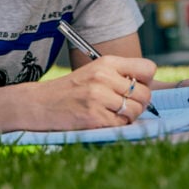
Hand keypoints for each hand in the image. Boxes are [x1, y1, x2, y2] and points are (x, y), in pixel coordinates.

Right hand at [32, 56, 156, 129]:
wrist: (40, 103)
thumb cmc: (70, 90)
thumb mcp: (93, 72)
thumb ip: (119, 75)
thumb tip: (148, 87)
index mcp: (106, 62)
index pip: (148, 68)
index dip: (146, 81)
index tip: (136, 87)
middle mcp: (103, 77)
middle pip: (145, 93)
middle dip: (139, 103)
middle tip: (123, 105)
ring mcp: (98, 97)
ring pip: (135, 110)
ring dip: (128, 116)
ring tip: (111, 112)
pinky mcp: (94, 116)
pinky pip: (122, 124)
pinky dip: (116, 125)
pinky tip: (101, 119)